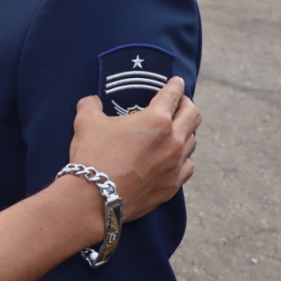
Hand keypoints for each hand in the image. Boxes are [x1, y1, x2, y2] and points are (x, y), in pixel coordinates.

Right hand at [68, 77, 199, 225]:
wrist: (95, 199)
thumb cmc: (93, 156)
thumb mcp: (86, 122)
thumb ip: (91, 105)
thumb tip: (92, 101)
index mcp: (156, 120)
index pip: (173, 95)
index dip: (176, 85)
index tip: (177, 82)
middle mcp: (172, 141)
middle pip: (194, 116)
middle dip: (187, 105)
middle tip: (180, 103)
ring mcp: (175, 165)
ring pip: (192, 141)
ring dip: (186, 132)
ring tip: (176, 130)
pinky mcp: (172, 185)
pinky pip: (187, 166)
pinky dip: (182, 158)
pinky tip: (174, 157)